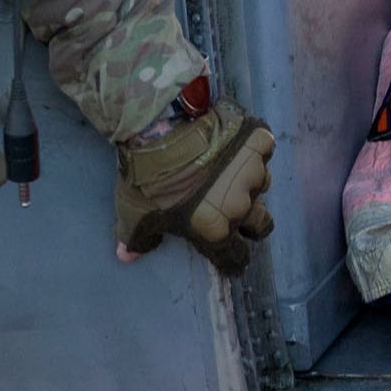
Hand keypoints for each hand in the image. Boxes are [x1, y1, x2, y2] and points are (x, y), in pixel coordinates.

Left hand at [115, 85, 277, 271]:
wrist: (159, 130)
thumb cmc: (147, 180)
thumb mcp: (135, 215)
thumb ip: (137, 239)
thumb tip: (127, 256)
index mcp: (217, 230)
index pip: (235, 257)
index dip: (234, 260)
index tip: (233, 258)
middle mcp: (242, 206)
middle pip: (260, 225)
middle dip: (252, 224)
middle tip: (236, 212)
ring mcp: (254, 172)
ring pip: (262, 184)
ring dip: (249, 183)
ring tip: (232, 172)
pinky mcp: (258, 142)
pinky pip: (263, 150)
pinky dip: (254, 148)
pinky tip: (238, 142)